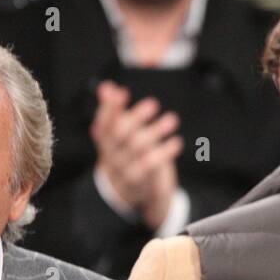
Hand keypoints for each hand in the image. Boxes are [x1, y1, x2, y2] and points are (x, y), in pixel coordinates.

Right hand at [91, 82, 181, 228]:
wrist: (126, 193)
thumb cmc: (124, 154)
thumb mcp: (117, 134)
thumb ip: (113, 110)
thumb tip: (106, 87)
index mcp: (104, 140)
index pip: (104, 121)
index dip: (111, 107)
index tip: (122, 92)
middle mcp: (110, 154)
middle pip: (119, 134)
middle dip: (136, 117)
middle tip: (153, 103)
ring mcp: (122, 169)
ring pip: (136, 149)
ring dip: (155, 132)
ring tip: (172, 119)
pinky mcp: (138, 181)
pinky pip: (149, 166)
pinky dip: (163, 153)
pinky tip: (176, 142)